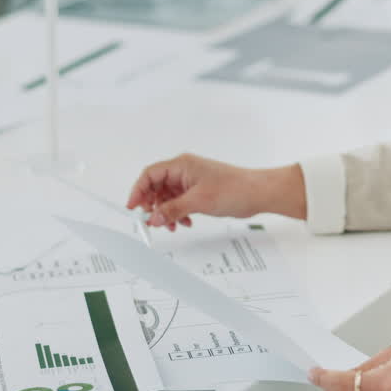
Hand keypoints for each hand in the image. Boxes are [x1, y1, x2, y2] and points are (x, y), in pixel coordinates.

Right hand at [127, 154, 306, 230]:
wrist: (257, 193)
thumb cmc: (234, 189)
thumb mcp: (198, 201)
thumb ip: (172, 209)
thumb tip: (153, 217)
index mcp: (181, 165)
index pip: (150, 174)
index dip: (138, 190)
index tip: (133, 207)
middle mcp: (184, 170)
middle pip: (156, 186)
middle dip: (153, 205)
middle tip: (152, 221)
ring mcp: (191, 180)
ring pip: (167, 196)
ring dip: (166, 212)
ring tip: (173, 226)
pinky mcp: (198, 190)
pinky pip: (179, 201)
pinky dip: (178, 212)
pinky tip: (185, 222)